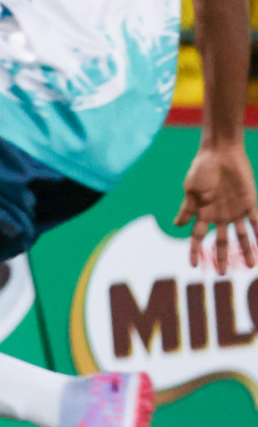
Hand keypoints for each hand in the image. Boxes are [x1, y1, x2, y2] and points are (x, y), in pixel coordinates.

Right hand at [174, 143, 257, 272]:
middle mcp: (220, 215)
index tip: (192, 265)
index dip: (195, 251)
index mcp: (203, 214)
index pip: (198, 237)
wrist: (220, 153)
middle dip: (223, 257)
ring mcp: (235, 210)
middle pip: (223, 241)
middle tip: (223, 273)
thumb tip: (178, 225)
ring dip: (247, 250)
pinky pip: (256, 221)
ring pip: (242, 235)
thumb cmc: (201, 169)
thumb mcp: (190, 189)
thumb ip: (187, 208)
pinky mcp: (249, 203)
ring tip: (251, 265)